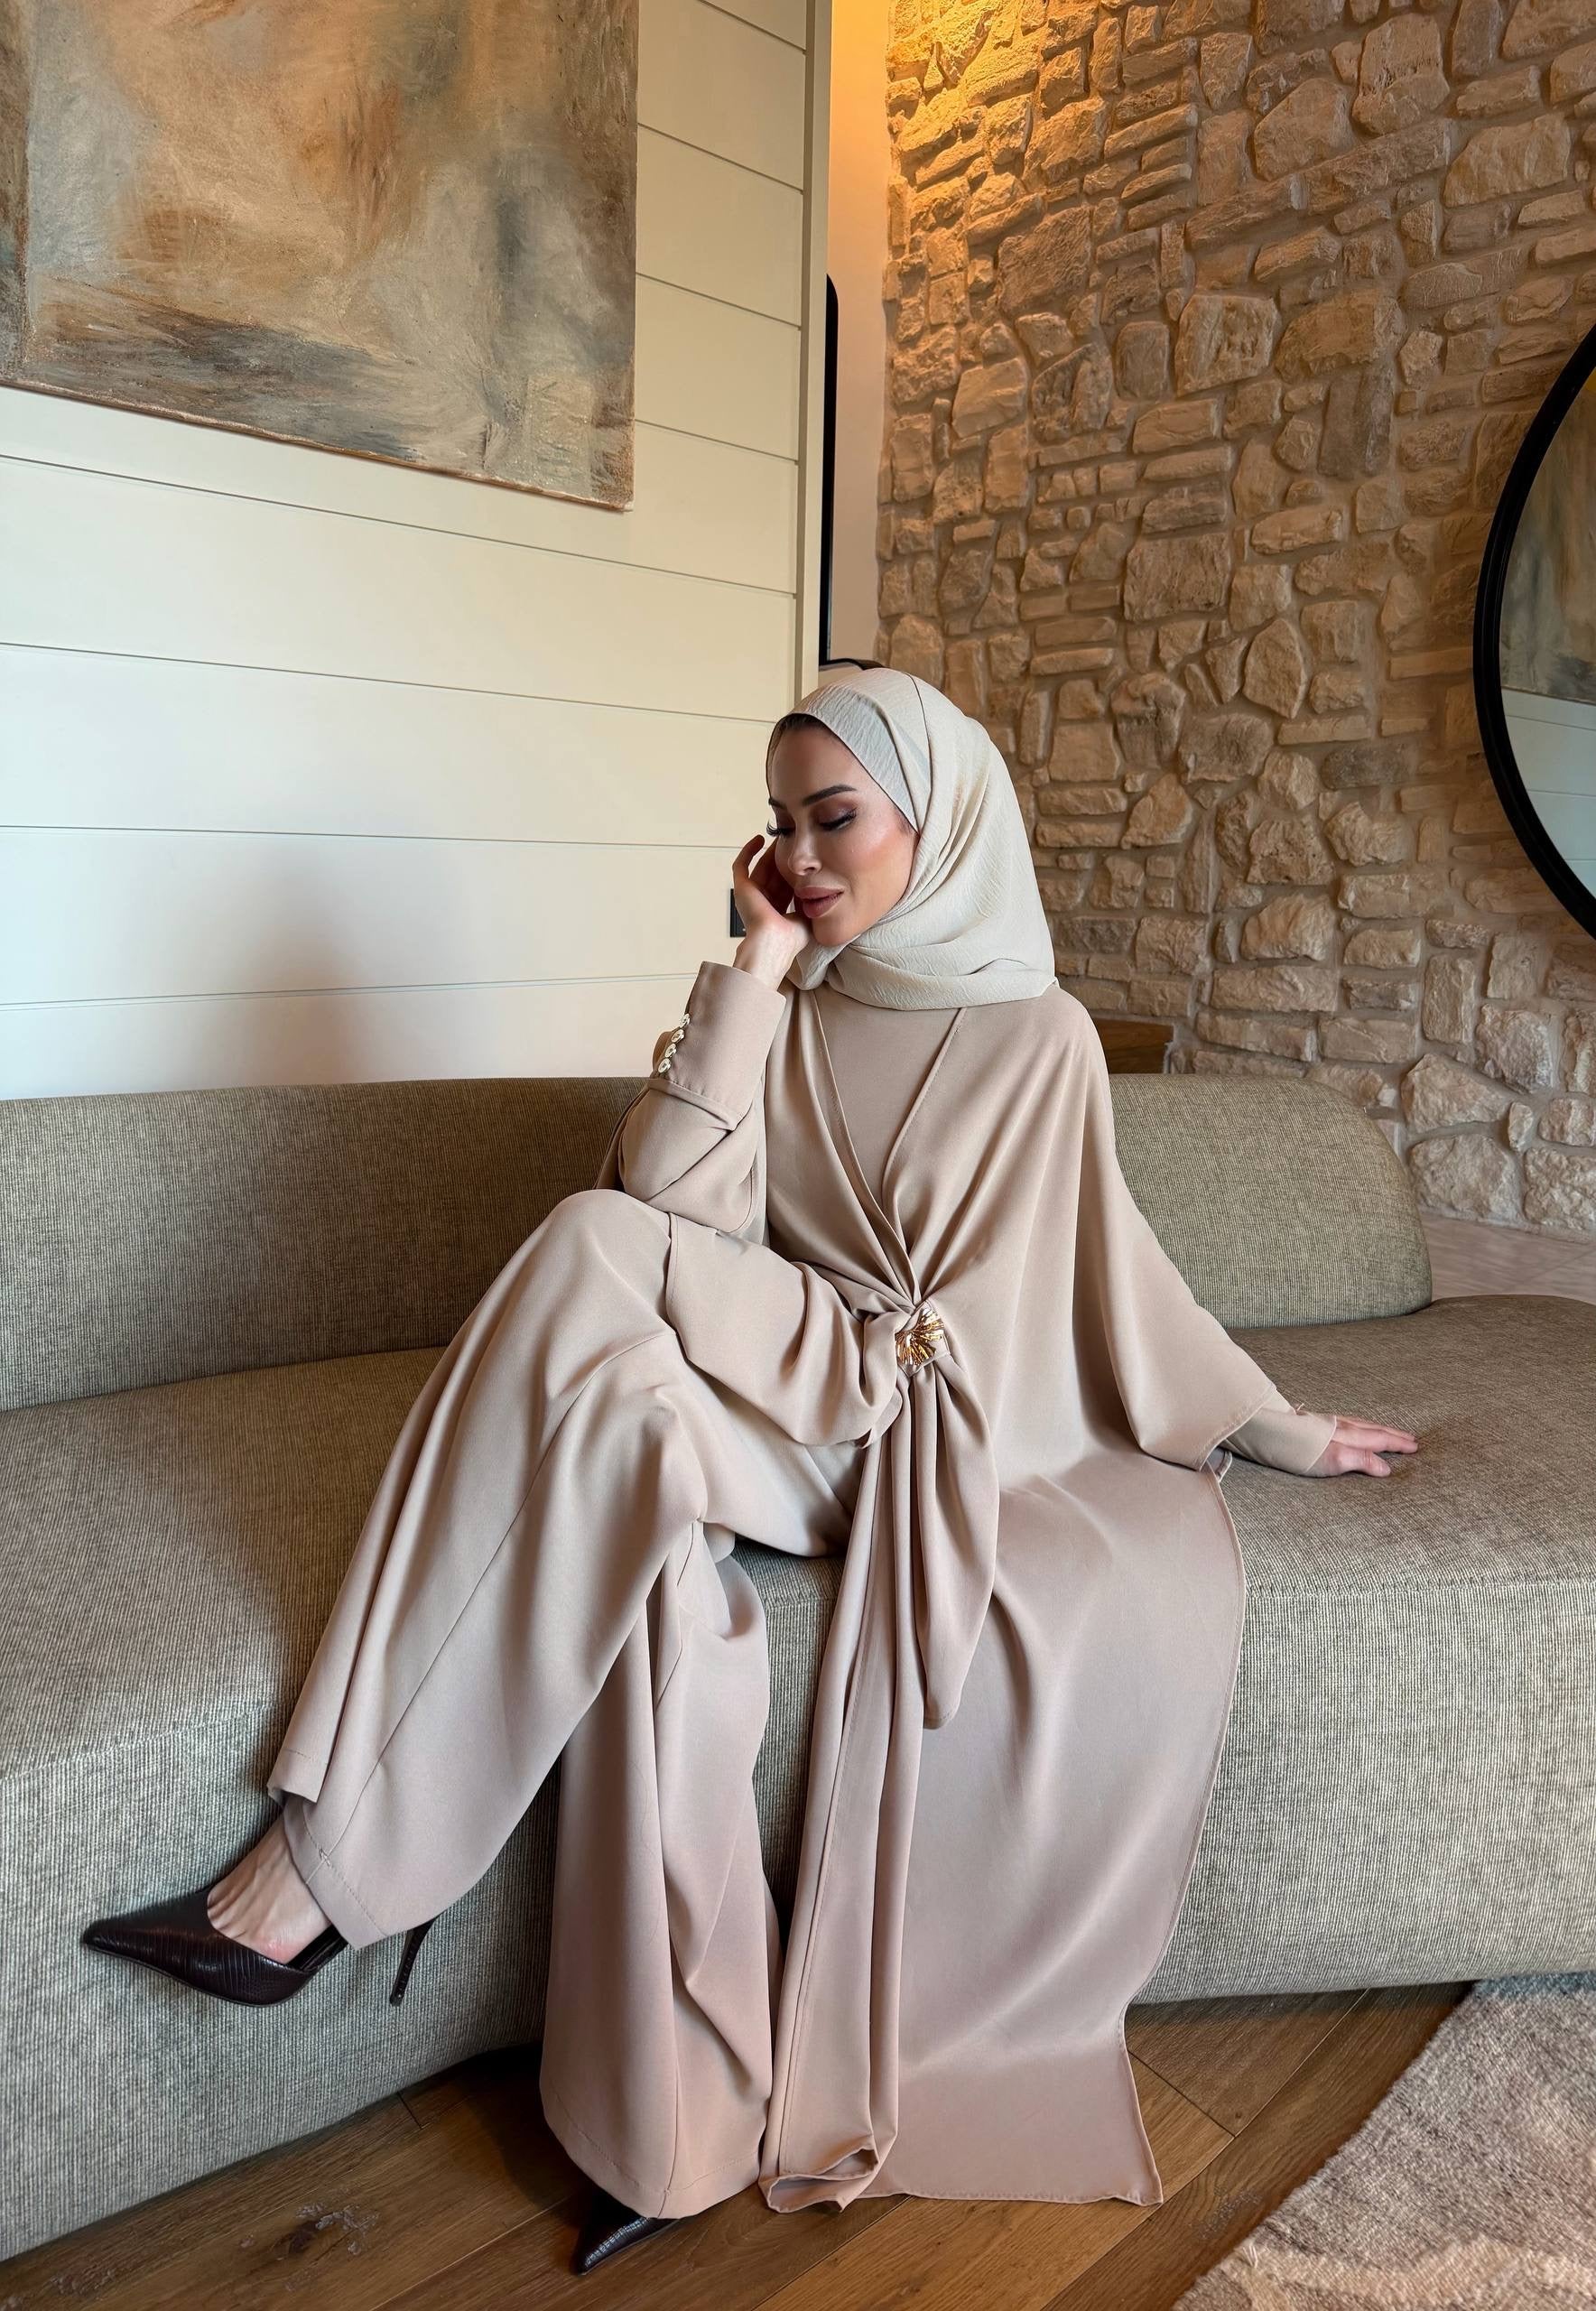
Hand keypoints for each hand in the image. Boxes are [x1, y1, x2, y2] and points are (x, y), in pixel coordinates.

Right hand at [732, 834, 811, 983]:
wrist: (777, 941)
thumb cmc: (792, 937)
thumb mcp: (807, 914)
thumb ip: (810, 901)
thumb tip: (822, 887)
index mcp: (777, 909)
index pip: (785, 883)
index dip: (792, 870)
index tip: (802, 857)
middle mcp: (763, 901)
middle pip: (773, 872)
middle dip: (782, 856)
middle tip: (792, 840)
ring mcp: (751, 894)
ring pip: (760, 865)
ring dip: (769, 851)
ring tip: (781, 836)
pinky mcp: (742, 888)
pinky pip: (741, 865)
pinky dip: (748, 851)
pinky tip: (760, 839)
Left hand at [1307, 1416, 1418, 1476]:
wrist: (1268, 1431)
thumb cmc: (1299, 1449)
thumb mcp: (1334, 1460)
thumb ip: (1361, 1461)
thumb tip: (1386, 1468)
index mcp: (1350, 1435)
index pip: (1380, 1440)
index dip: (1398, 1444)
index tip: (1415, 1447)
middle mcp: (1342, 1426)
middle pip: (1374, 1429)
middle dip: (1394, 1434)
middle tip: (1411, 1438)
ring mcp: (1329, 1422)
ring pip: (1362, 1424)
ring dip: (1379, 1428)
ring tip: (1389, 1432)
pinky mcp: (1316, 1423)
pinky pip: (1349, 1423)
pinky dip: (1362, 1426)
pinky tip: (1355, 1428)